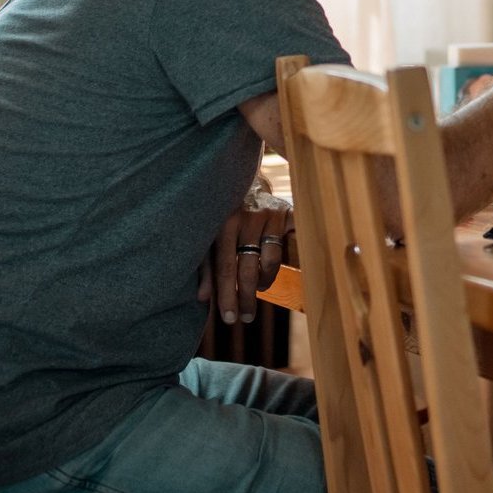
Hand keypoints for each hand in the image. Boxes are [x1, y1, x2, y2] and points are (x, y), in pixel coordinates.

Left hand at [197, 185, 292, 324]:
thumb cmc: (220, 212)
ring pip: (271, 260)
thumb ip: (205, 266)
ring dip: (265, 281)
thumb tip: (203, 299)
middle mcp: (247, 218)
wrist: (243, 174)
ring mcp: (270, 215)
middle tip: (246, 318)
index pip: (226, 268)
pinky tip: (277, 269)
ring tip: (259, 289)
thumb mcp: (207, 235)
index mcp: (223, 224)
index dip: (227, 296)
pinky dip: (286, 259)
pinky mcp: (287, 212)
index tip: (229, 318)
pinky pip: (289, 245)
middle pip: (249, 268)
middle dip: (247, 297)